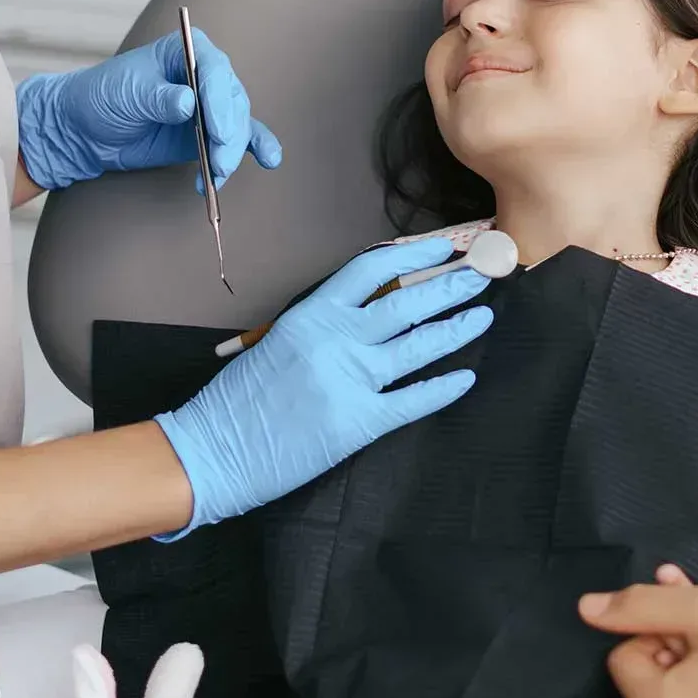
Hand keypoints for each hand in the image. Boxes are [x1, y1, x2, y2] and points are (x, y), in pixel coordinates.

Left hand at [16, 30, 280, 190]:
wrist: (84, 130)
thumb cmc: (102, 97)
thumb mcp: (126, 93)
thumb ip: (158, 97)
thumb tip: (187, 103)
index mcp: (186, 51)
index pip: (214, 70)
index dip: (219, 99)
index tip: (215, 129)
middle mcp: (204, 75)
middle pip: (232, 101)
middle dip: (228, 135)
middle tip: (219, 162)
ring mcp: (209, 106)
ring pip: (236, 125)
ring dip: (232, 152)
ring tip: (216, 177)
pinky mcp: (207, 134)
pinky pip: (237, 139)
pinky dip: (254, 148)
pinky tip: (270, 160)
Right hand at [156, 236, 493, 533]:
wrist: (212, 449)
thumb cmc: (239, 398)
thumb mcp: (277, 341)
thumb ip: (322, 325)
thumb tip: (371, 311)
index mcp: (311, 314)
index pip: (372, 270)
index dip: (414, 256)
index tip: (443, 248)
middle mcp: (335, 339)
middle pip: (406, 302)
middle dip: (450, 286)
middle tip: (482, 275)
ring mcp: (348, 380)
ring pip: (418, 346)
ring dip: (456, 327)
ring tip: (484, 314)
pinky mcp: (357, 423)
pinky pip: (412, 401)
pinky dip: (442, 388)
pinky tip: (466, 377)